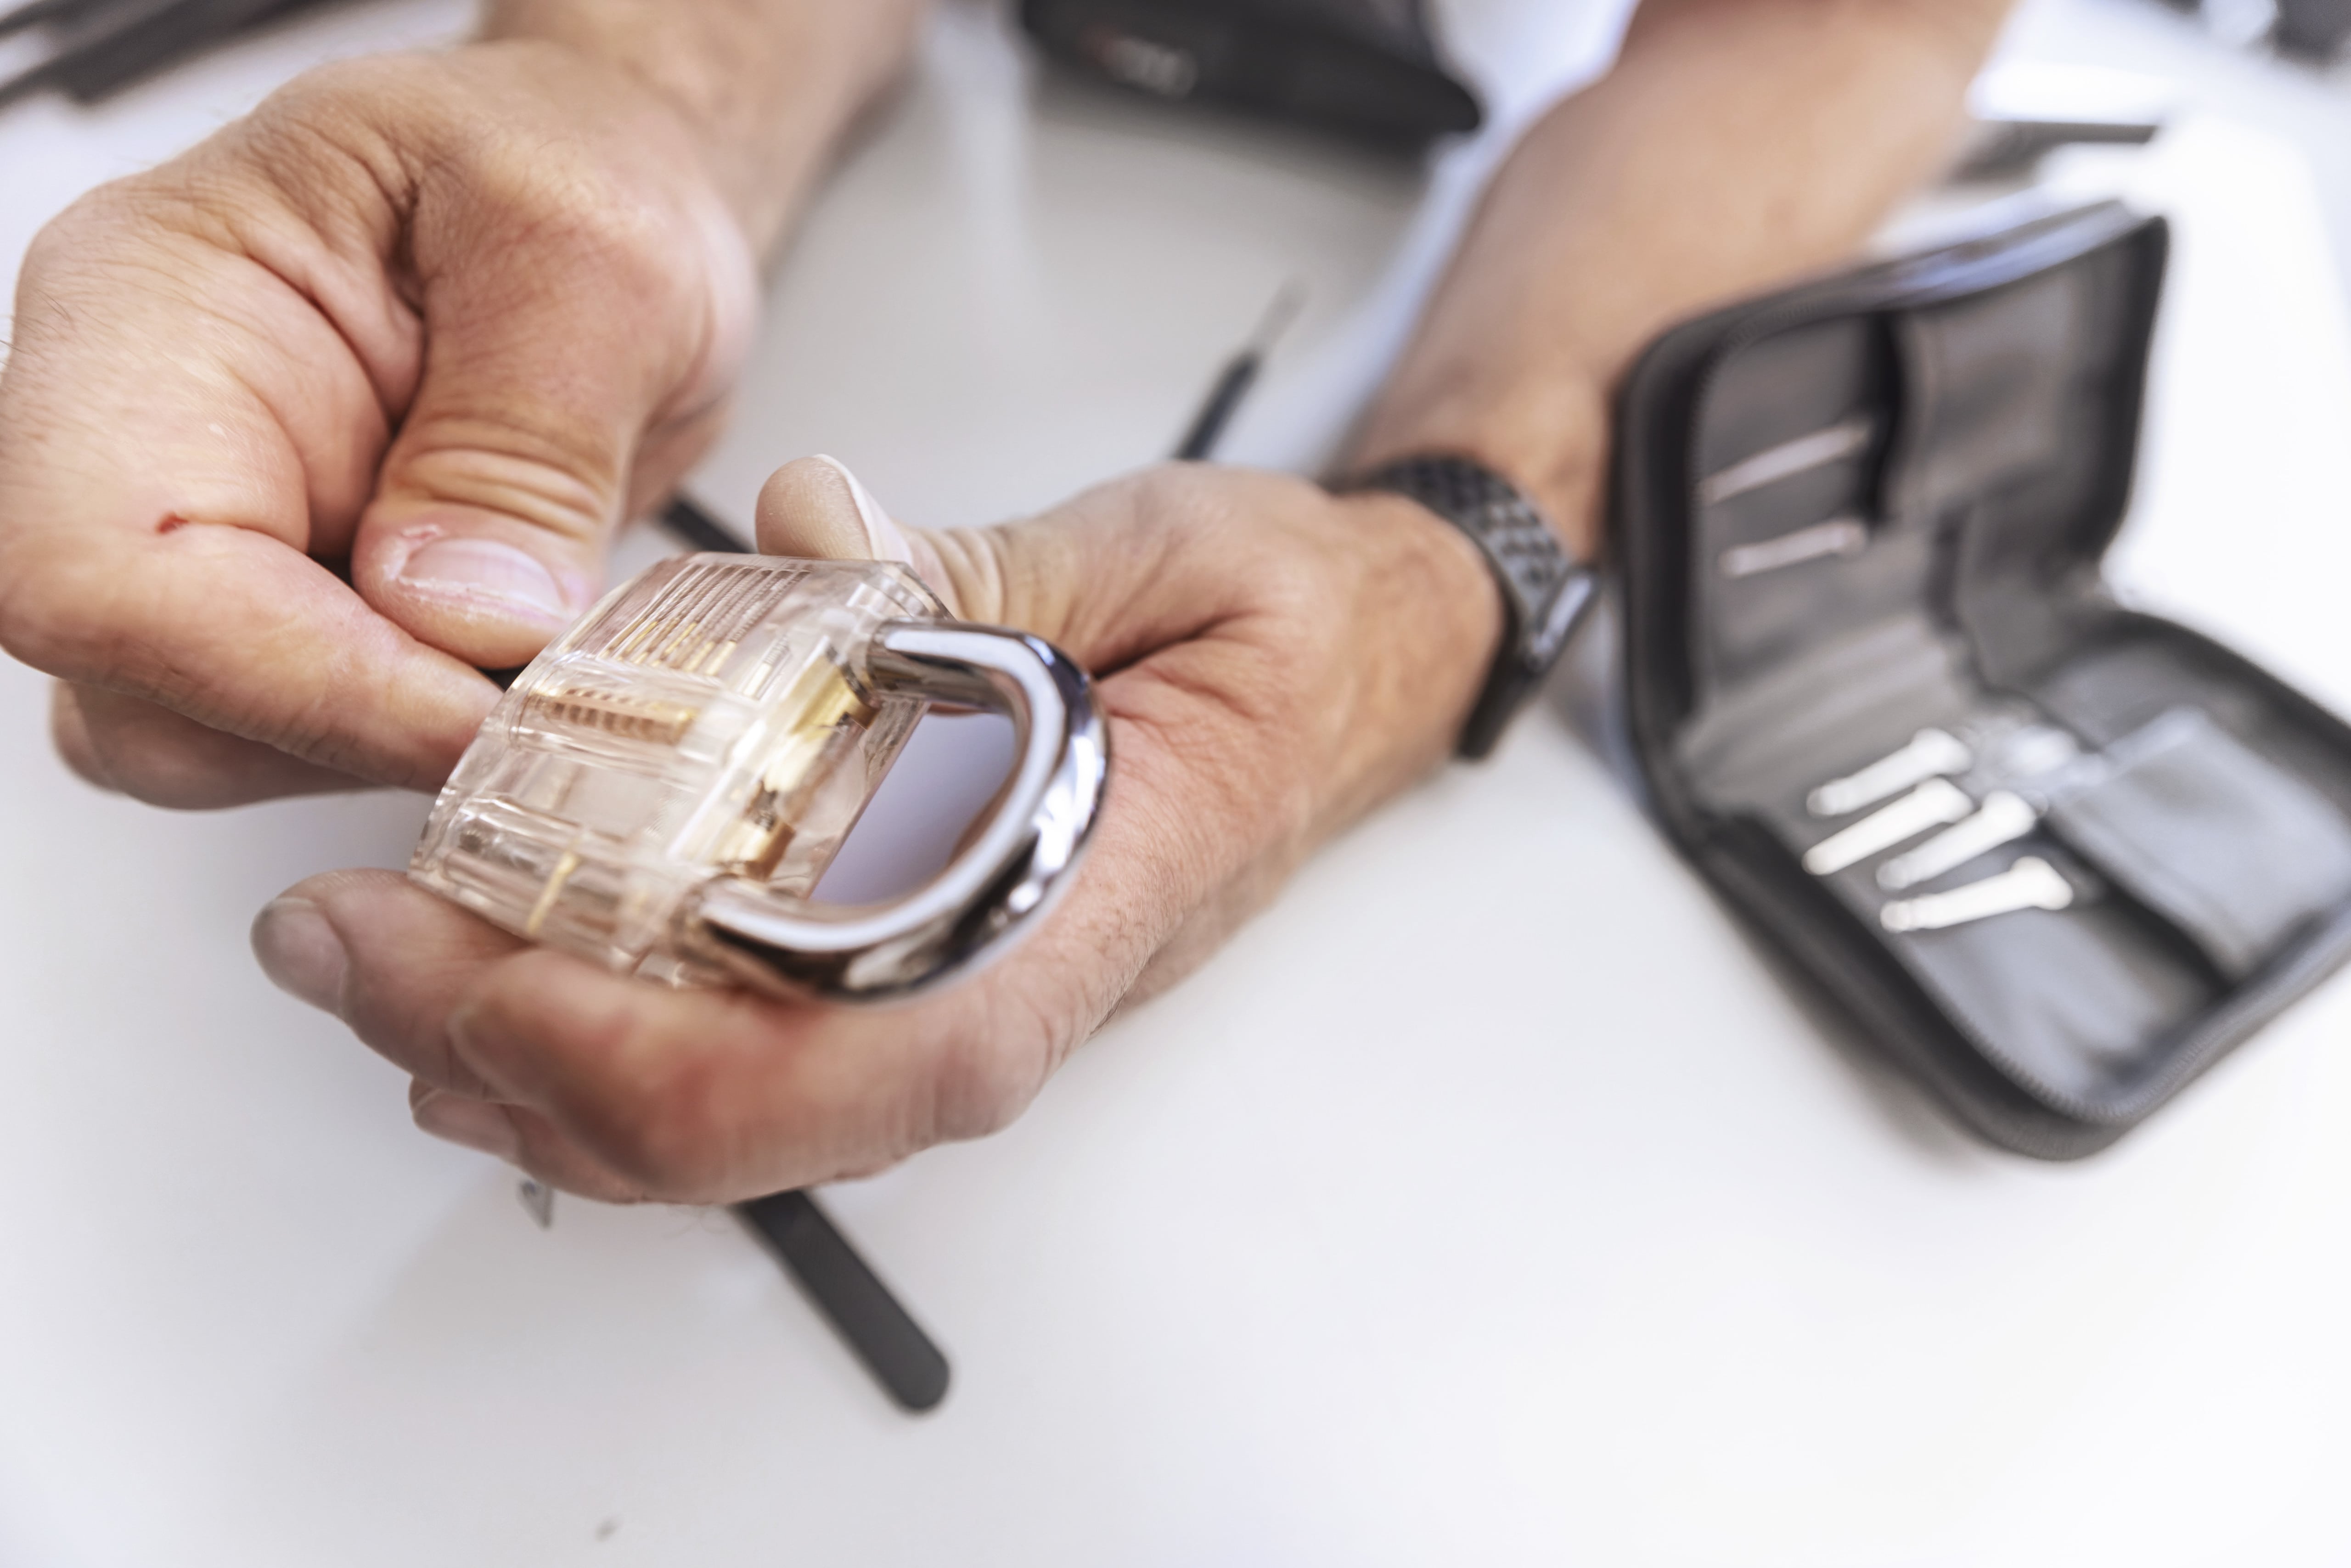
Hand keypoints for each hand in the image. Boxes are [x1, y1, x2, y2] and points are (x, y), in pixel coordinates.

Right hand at [0, 43, 759, 806]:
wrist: (606, 184)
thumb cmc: (571, 166)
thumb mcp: (592, 250)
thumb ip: (527, 436)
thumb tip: (462, 616)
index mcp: (152, 312)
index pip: (101, 574)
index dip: (287, 683)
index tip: (466, 709)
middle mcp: (142, 437)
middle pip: (139, 695)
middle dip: (344, 732)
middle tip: (530, 698)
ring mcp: (213, 538)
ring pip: (210, 745)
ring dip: (386, 747)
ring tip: (535, 664)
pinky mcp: (292, 609)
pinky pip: (302, 743)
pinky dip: (416, 740)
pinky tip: (515, 668)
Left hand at [249, 457, 1501, 1201]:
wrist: (1360, 660)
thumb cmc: (1289, 627)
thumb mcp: (1158, 556)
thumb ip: (989, 567)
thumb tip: (822, 540)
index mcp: (1079, 905)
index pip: (854, 1064)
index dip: (646, 1060)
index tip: (474, 969)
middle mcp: (1004, 991)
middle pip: (744, 1126)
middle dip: (518, 1059)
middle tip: (349, 939)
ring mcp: (952, 998)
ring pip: (721, 1122)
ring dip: (525, 1067)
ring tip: (373, 961)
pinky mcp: (910, 967)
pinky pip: (737, 1057)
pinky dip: (589, 1036)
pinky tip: (487, 976)